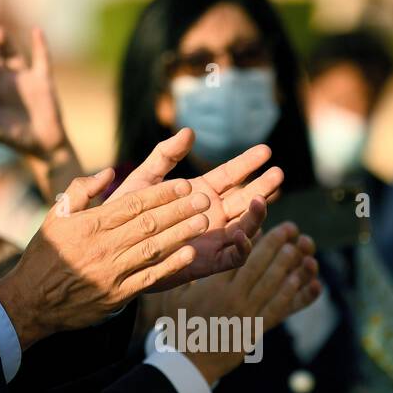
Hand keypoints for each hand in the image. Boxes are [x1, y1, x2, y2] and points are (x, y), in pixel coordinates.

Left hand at [0, 26, 84, 198]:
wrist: (45, 142)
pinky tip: (36, 31)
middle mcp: (5, 79)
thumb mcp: (3, 137)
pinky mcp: (43, 78)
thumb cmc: (19, 139)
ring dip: (6, 42)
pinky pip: (42, 58)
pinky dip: (41, 45)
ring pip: (13, 53)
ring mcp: (24, 76)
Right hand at [0, 169, 214, 348]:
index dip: (162, 194)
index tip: (184, 185)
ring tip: (203, 221)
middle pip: (149, 223)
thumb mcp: (54, 217)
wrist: (31, 301)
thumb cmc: (44, 255)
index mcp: (90, 224)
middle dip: (179, 209)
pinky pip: (149, 277)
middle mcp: (103, 246)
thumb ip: (79, 191)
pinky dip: (171, 265)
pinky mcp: (117, 295)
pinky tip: (189, 253)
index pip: (133, 204)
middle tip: (204, 198)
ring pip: (153, 248)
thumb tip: (107, 172)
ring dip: (181, 233)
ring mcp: (111, 272)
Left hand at [111, 128, 282, 290]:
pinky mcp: (209, 262)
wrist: (115, 249)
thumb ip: (165, 156)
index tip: (265, 150)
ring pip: (246, 225)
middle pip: (245, 198)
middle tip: (278, 172)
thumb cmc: (127, 212)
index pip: (231, 175)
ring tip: (260, 200)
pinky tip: (243, 233)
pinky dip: (243, 246)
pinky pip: (234, 256)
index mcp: (200, 192)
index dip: (248, 162)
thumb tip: (188, 130)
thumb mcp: (145, 180)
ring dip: (257, 214)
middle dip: (263, 186)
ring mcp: (213, 238)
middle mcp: (212, 214)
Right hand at [140, 222, 320, 383]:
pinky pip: (280, 309)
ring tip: (303, 248)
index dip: (253, 235)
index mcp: (213, 286)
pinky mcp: (257, 330)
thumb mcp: (174, 295)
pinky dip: (296, 295)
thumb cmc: (178, 326)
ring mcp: (248, 314)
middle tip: (291, 229)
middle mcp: (233, 298)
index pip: (238, 255)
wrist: (188, 364)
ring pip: (275, 285)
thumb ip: (186, 271)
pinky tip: (306, 281)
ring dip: (292, 265)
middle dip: (278, 244)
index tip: (263, 220)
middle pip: (261, 265)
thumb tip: (193, 246)